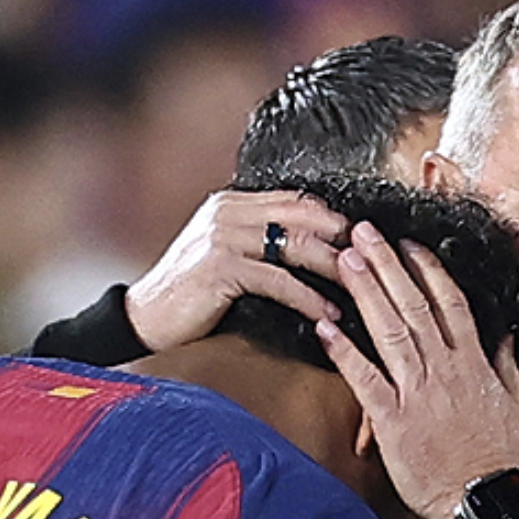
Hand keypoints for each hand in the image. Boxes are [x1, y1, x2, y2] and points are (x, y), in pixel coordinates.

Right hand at [126, 190, 349, 352]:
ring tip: (360, 290)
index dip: (333, 218)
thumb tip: (309, 247)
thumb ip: (257, 241)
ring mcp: (223, 237)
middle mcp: (227, 212)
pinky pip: (279, 280)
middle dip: (343, 238)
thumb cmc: (189, 295)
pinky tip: (326, 314)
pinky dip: (308, 298)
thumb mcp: (224, 256)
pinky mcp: (222, 268)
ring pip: (297, 246)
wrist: (144, 319)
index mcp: (231, 203)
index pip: (296, 200)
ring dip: (334, 268)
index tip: (362, 241)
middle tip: (374, 262)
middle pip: (303, 215)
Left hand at [316, 222, 518, 518]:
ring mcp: (417, 391)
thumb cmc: (501, 461)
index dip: (427, 270)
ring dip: (364, 291)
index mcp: (473, 364)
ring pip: (389, 329)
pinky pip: (365, 378)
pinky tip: (324, 327)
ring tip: (343, 259)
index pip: (449, 303)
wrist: (486, 501)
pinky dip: (344, 351)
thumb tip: (505, 339)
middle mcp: (444, 369)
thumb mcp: (516, 408)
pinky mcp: (393, 420)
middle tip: (361, 232)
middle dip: (385, 264)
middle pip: (413, 304)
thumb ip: (506, 368)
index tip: (409, 245)